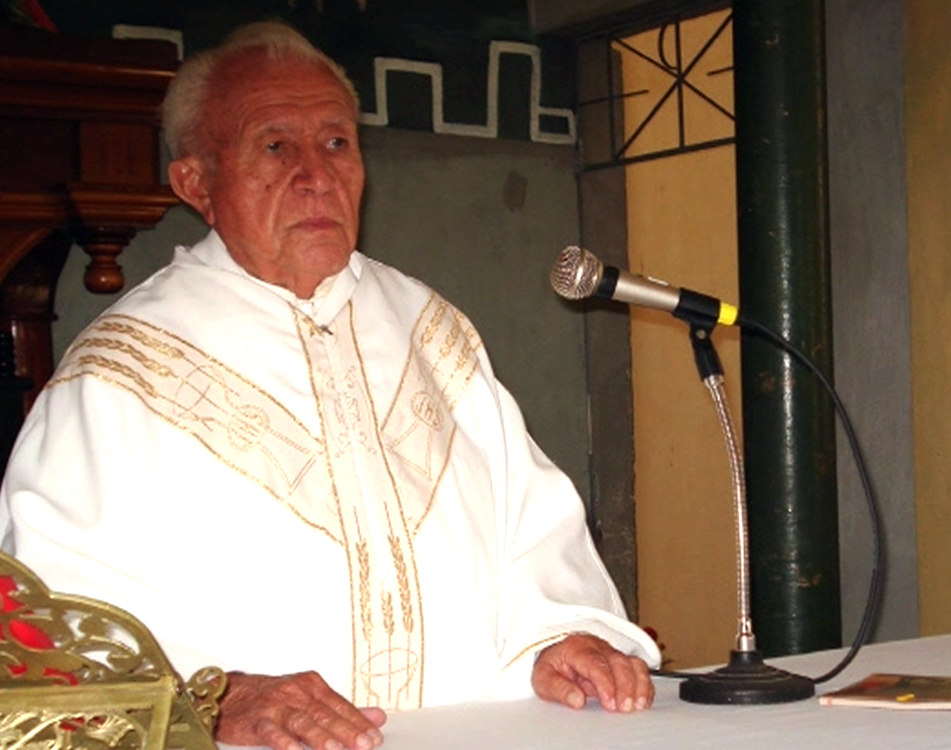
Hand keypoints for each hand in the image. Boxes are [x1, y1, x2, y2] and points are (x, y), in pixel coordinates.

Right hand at [215, 671, 386, 749]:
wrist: (230, 696)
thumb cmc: (273, 699)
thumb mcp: (309, 698)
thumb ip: (342, 710)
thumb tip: (377, 717)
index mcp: (311, 685)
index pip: (340, 705)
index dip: (359, 722)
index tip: (375, 736)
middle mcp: (296, 692)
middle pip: (325, 714)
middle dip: (347, 731)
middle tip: (364, 744)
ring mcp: (276, 706)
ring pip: (302, 722)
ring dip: (320, 737)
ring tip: (336, 749)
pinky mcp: (256, 721)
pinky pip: (272, 732)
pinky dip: (284, 742)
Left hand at [531, 633, 653, 712]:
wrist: (556, 652)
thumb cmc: (552, 666)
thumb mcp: (543, 678)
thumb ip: (558, 689)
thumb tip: (577, 700)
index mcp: (576, 648)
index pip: (595, 663)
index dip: (605, 683)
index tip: (609, 702)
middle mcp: (596, 647)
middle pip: (618, 662)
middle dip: (625, 685)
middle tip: (624, 707)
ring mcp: (610, 652)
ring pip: (632, 662)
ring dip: (638, 684)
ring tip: (638, 704)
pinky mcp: (620, 660)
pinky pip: (639, 667)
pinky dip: (644, 683)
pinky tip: (643, 699)